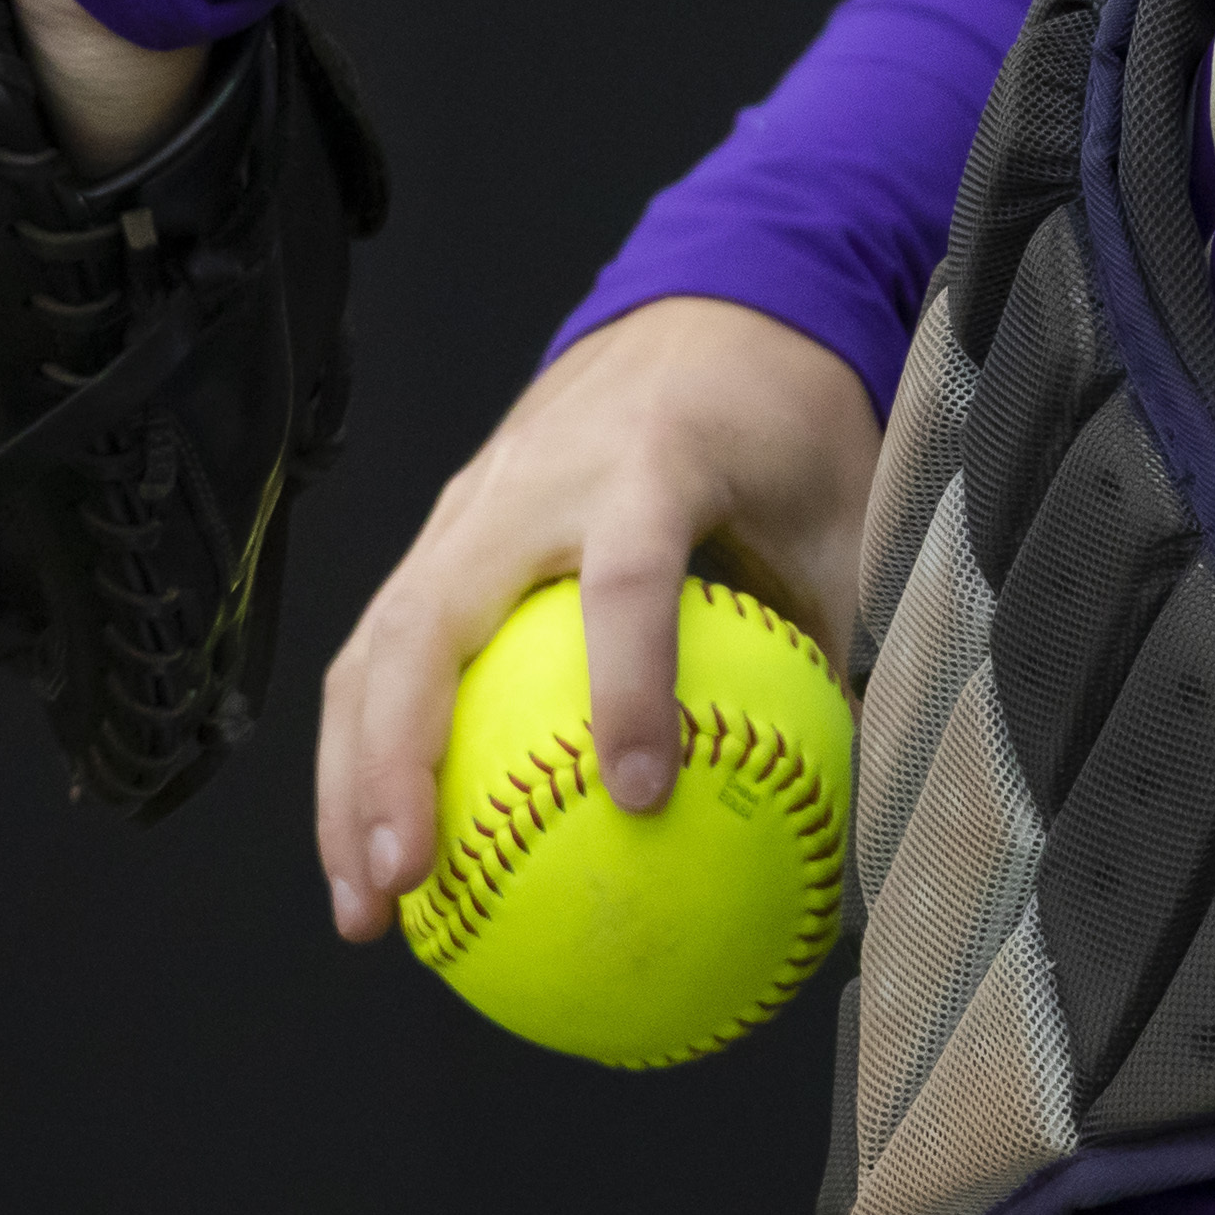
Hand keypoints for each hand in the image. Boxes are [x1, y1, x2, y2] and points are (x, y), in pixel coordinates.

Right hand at [312, 294, 881, 942]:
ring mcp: (471, 500)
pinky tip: (381, 853)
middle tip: (410, 886)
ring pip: (376, 644)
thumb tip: (863, 803)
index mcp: (650, 462)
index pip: (627, 578)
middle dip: (401, 761)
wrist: (710, 303)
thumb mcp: (844, 512)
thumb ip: (839, 643)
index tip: (644, 796)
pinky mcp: (445, 528)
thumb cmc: (786, 422)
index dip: (630, 685)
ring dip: (352, 779)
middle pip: (433, 621)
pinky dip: (363, 751)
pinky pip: (382, 644)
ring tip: (367, 910)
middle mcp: (533, 479)